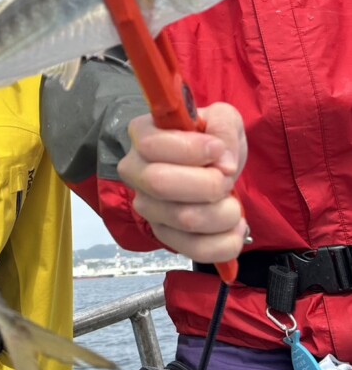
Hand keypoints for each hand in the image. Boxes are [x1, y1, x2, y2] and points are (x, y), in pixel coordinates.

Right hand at [118, 102, 247, 262]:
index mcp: (142, 136)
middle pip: (161, 184)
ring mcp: (148, 208)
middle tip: (226, 179)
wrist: (210, 170)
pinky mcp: (165, 236)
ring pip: (185, 219)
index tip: (219, 150)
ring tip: (232, 202)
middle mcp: (136, 173)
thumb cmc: (210, 141)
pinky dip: (226, 242)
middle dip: (209, 184)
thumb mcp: (221, 119)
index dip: (193, 150)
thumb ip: (223, 126)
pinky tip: (234, 226)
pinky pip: (196, 250)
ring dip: (224, 212)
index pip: (152, 146)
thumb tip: (223, 162)